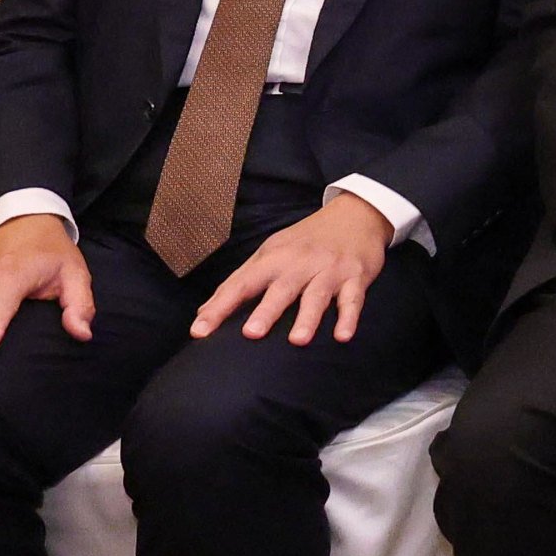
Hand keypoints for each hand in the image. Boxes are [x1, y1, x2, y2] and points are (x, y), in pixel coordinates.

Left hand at [191, 190, 396, 344]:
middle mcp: (300, 263)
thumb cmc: (306, 240)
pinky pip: (353, 299)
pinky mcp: (355, 277)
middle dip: (266, 311)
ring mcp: (329, 270)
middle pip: (281, 289)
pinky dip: (349, 318)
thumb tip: (204, 312)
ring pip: (317, 295)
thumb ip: (240, 282)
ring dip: (308, 318)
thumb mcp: (270, 253)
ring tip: (298, 341)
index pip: (241, 284)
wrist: (355, 214)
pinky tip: (343, 336)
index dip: (220, 307)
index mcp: (273, 258)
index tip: (199, 330)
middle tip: (251, 334)